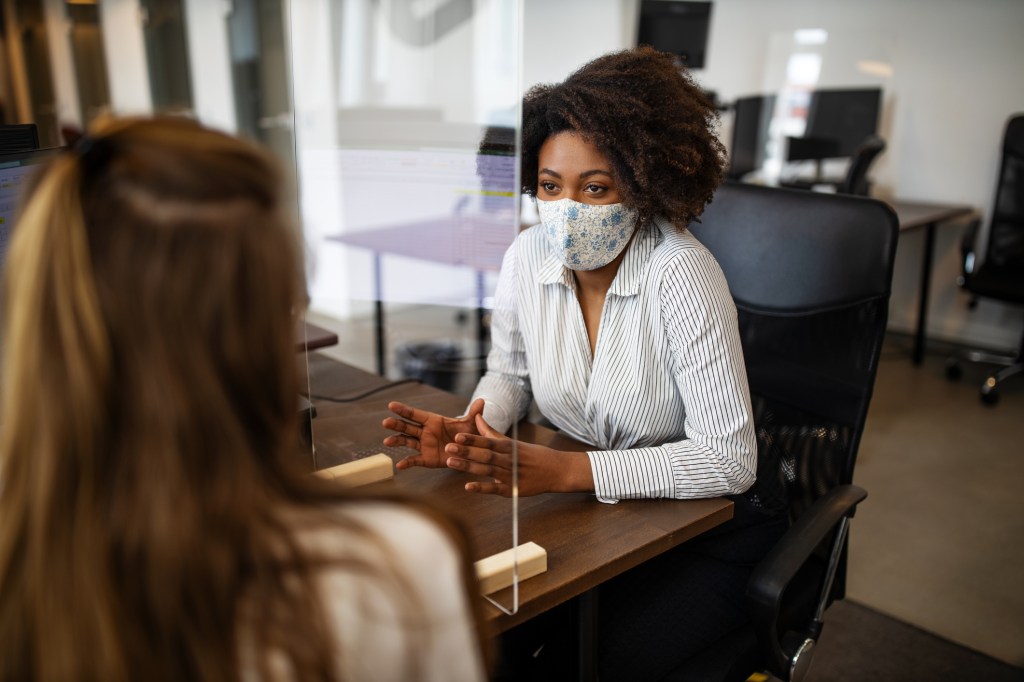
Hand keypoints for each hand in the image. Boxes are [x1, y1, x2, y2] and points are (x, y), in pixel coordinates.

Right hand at [383, 398, 484, 469]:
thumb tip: (482, 401)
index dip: (404, 409)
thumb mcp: (471, 424)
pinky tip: (399, 466)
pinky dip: (407, 463)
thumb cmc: (467, 434)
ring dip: (397, 441)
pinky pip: (415, 460)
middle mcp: (425, 432)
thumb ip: (474, 414)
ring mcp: (424, 445)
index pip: (416, 414)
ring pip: (407, 442)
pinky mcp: (426, 458)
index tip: (391, 405)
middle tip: (386, 422)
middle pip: (408, 427)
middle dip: (397, 424)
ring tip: (387, 442)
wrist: (468, 450)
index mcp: (433, 420)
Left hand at [442, 414, 594, 496]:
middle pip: (485, 455)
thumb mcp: (513, 442)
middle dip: (466, 450)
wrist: (556, 471)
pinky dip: (482, 488)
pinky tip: (468, 487)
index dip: (473, 438)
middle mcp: (509, 460)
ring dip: (468, 467)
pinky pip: (495, 489)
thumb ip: (492, 432)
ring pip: (487, 470)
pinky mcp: (512, 490)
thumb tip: (476, 417)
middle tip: (448, 447)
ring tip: (450, 462)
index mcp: (509, 446)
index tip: (457, 434)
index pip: (488, 441)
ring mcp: (510, 475)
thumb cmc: (532, 455)